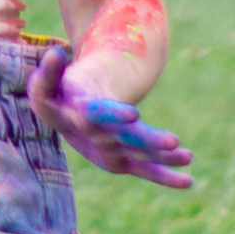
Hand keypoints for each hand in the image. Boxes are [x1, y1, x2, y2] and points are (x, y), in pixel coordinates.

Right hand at [29, 44, 192, 189]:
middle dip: (148, 141)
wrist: (66, 118)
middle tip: (173, 141)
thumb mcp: (46, 81)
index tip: (135, 114)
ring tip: (188, 157)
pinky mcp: (123, 163)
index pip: (94, 116)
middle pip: (124, 140)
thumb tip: (59, 52)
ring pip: (139, 156)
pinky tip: (188, 181)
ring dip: (164, 158)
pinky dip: (166, 177)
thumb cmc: (58, 95)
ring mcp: (109, 153)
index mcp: (74, 118)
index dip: (114, 116)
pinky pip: (145, 171)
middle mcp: (94, 139)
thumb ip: (49, 69)